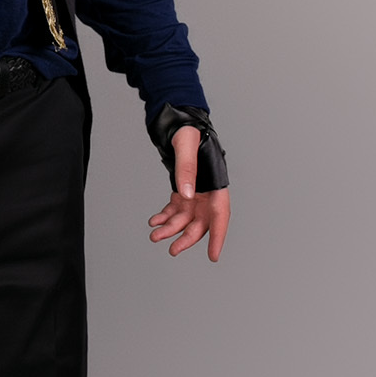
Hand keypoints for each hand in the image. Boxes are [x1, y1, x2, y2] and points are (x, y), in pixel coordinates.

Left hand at [148, 124, 230, 260]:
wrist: (178, 120)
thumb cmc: (187, 130)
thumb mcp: (186, 146)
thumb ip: (187, 170)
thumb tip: (187, 196)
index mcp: (215, 182)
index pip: (220, 214)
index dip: (218, 236)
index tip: (213, 255)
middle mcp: (207, 191)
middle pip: (201, 221)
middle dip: (187, 238)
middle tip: (172, 250)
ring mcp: (196, 191)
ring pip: (186, 218)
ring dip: (172, 229)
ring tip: (155, 236)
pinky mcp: (183, 188)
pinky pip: (175, 208)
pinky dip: (165, 216)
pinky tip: (154, 221)